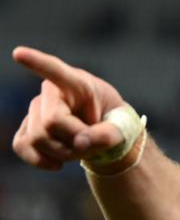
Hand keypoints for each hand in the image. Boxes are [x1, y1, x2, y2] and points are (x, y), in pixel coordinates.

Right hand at [12, 46, 126, 169]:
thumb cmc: (114, 123)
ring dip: (63, 153)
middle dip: (74, 142)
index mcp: (77, 83)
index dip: (37, 62)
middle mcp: (51, 92)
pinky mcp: (28, 128)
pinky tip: (57, 165)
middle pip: (52, 123)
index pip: (55, 70)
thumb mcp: (121, 128)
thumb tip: (79, 143)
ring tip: (80, 150)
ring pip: (38, 138)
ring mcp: (36, 110)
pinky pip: (22, 145)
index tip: (19, 54)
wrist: (104, 135)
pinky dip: (39, 160)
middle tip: (91, 145)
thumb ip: (107, 135)